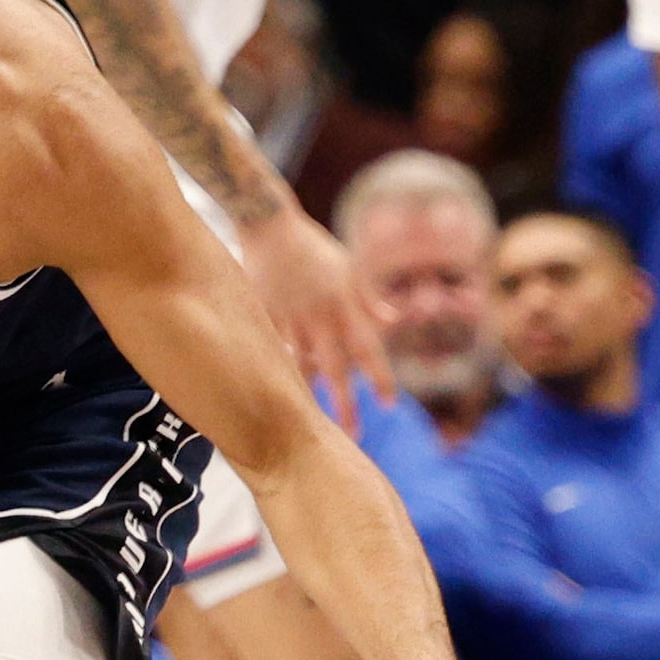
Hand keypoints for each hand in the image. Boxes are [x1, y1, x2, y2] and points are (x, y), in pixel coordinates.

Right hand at [236, 203, 397, 427]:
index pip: (370, 349)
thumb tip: (393, 321)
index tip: (388, 405)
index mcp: (346, 304)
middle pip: (339, 370)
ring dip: (314, 392)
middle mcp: (322, 317)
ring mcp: (292, 320)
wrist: (268, 225)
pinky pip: (276, 350)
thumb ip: (369, 297)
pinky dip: (282, 366)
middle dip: (347, 405)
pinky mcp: (266, 318)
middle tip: (354, 435)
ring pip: (305, 366)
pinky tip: (284, 383)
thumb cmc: (312, 245)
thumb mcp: (348, 265)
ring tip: (314, 416)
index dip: (381, 378)